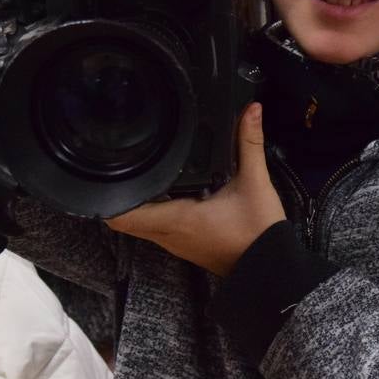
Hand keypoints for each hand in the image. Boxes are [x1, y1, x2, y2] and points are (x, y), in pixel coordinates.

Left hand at [106, 103, 284, 276]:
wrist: (269, 268)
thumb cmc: (259, 233)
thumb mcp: (255, 183)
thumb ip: (249, 143)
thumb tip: (251, 110)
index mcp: (178, 219)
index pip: (124, 215)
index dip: (110, 196)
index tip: (108, 172)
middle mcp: (169, 235)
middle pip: (125, 219)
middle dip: (120, 194)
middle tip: (123, 164)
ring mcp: (175, 243)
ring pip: (139, 225)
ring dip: (136, 203)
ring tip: (142, 173)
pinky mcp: (184, 245)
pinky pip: (156, 228)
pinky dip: (153, 211)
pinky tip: (167, 192)